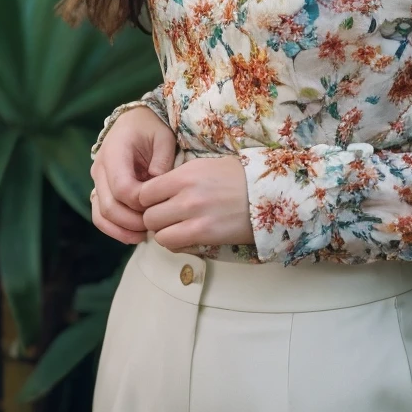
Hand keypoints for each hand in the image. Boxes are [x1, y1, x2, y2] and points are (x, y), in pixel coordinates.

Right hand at [90, 107, 177, 243]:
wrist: (136, 120)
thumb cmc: (152, 128)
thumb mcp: (163, 138)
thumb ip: (162, 162)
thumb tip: (158, 189)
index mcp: (114, 151)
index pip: (122, 187)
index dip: (140, 202)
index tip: (159, 204)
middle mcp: (100, 167)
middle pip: (109, 206)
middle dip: (132, 221)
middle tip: (155, 225)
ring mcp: (97, 180)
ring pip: (101, 214)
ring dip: (121, 229)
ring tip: (144, 236)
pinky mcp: (100, 189)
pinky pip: (100, 215)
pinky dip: (114, 229)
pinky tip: (133, 236)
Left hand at [137, 155, 254, 250]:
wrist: (266, 191)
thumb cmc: (237, 177)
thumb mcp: (204, 166)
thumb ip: (179, 178)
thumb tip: (158, 192)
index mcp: (184, 174)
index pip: (145, 192)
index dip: (147, 200)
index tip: (156, 203)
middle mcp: (185, 194)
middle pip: (148, 215)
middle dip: (154, 219)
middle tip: (166, 218)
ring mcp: (194, 216)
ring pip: (158, 234)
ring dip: (164, 233)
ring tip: (177, 228)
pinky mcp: (204, 235)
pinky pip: (174, 245)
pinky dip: (176, 244)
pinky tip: (187, 236)